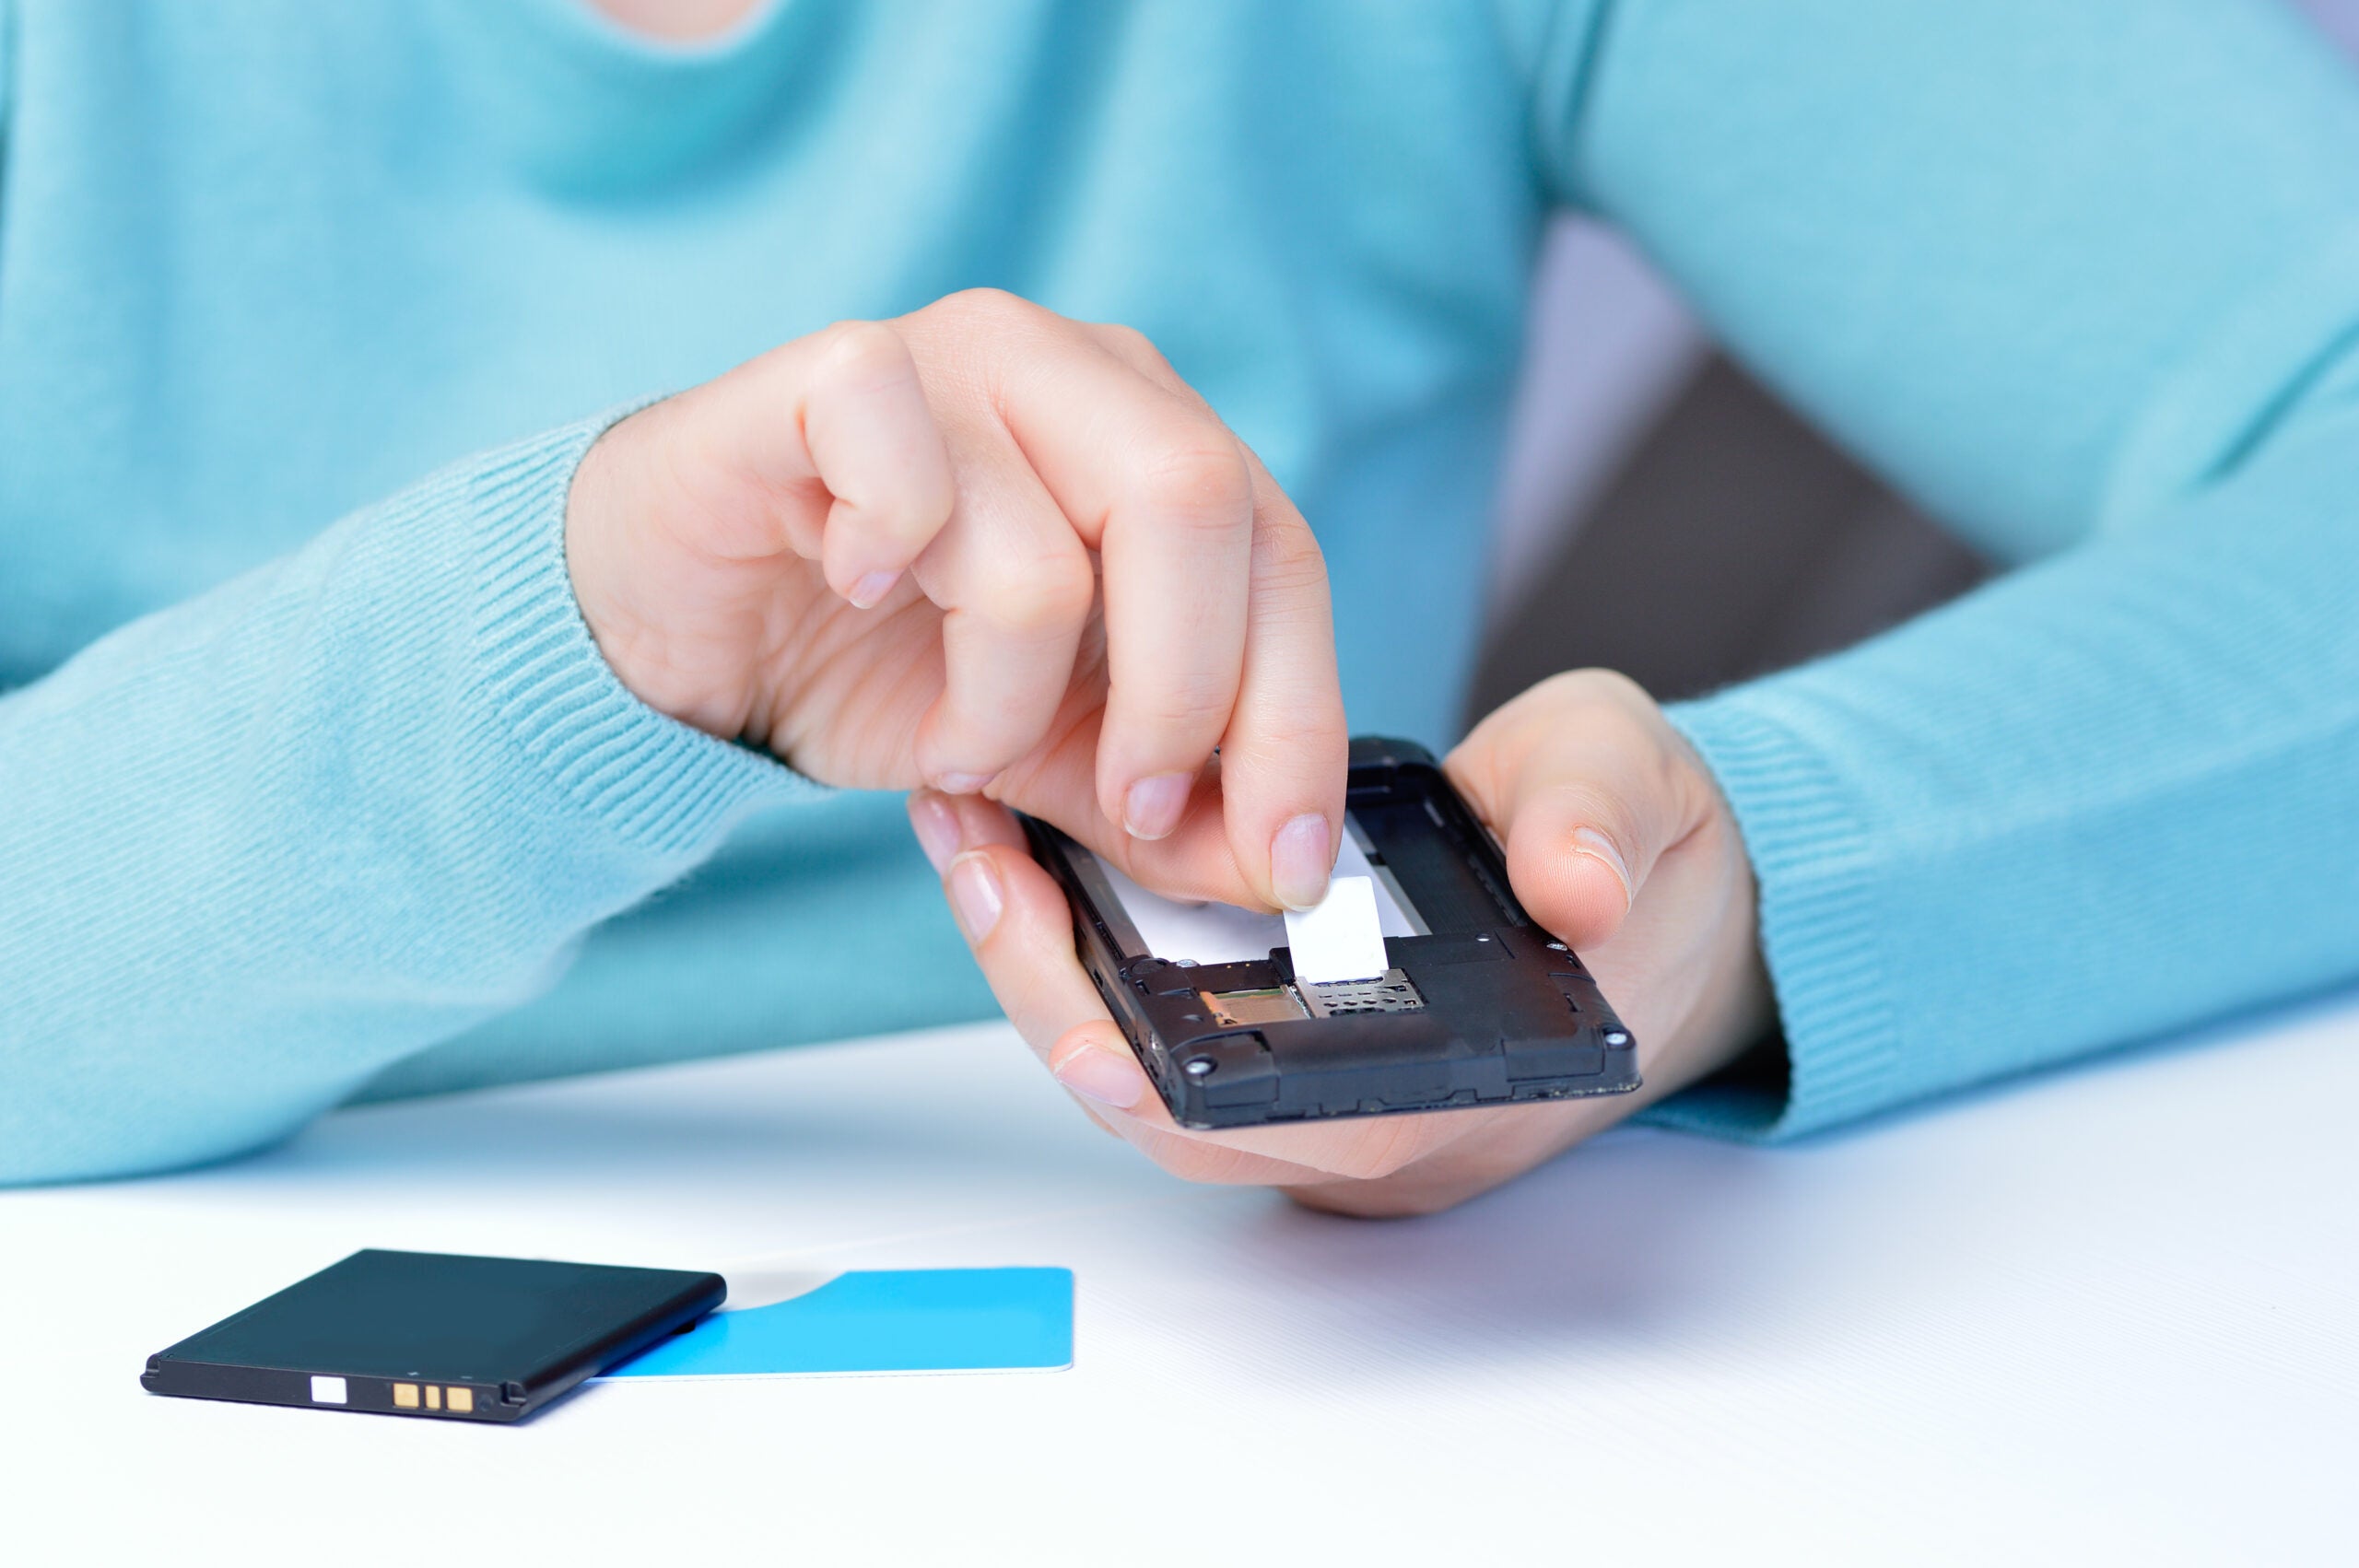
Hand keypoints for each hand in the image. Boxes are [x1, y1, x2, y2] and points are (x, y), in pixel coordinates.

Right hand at [566, 289, 1346, 910]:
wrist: (684, 618)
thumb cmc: (874, 655)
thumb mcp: (1048, 749)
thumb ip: (1159, 804)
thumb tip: (1274, 870)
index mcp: (1153, 440)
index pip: (1280, 557)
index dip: (1297, 715)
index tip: (1287, 859)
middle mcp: (1071, 374)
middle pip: (1199, 507)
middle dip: (1183, 698)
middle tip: (1124, 805)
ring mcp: (950, 358)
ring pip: (1043, 546)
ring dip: (1002, 699)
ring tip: (950, 744)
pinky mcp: (825, 377)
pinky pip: (900, 473)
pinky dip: (889, 576)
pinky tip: (860, 599)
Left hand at [918, 669, 1772, 1215]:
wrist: (1665, 904)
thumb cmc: (1642, 857)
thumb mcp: (1635, 792)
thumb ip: (1605, 827)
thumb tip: (1580, 889)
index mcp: (1461, 1090)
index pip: (1284, 1128)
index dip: (1162, 1080)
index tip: (1061, 989)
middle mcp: (1374, 1129)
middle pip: (1173, 1112)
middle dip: (1053, 990)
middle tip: (973, 848)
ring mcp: (1326, 1105)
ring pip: (1151, 1079)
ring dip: (1050, 967)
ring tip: (972, 826)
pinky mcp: (1293, 1059)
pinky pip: (1163, 1035)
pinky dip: (1086, 952)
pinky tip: (1031, 848)